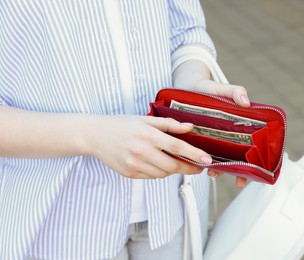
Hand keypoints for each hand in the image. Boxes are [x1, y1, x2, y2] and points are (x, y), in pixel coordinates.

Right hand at [85, 115, 211, 178]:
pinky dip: (159, 172)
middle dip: (188, 168)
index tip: (207, 160)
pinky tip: (157, 163)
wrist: (96, 135)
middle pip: (173, 166)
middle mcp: (141, 151)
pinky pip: (151, 177)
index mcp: (148, 135)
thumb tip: (190, 127)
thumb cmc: (122, 125)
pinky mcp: (129, 174)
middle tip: (197, 166)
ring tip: (174, 161)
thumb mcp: (146, 119)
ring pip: (163, 174)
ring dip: (173, 170)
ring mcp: (134, 164)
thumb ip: (169, 124)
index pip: (177, 147)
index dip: (194, 154)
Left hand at [189, 79, 249, 188]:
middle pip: (238, 157)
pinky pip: (202, 153)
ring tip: (214, 172)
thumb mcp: (220, 89)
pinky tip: (199, 164)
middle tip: (237, 180)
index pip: (251, 146)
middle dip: (238, 171)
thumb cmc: (206, 88)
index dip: (254, 162)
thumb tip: (245, 102)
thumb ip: (234, 92)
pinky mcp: (199, 139)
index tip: (252, 173)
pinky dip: (202, 161)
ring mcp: (213, 138)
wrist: (186, 86)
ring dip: (220, 169)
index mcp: (237, 125)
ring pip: (221, 158)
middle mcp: (227, 134)